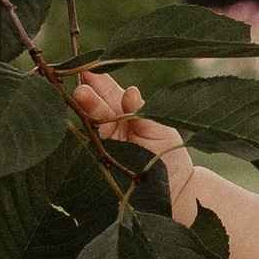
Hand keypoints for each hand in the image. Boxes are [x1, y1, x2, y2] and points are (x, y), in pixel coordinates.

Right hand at [70, 68, 195, 218]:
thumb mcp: (160, 129)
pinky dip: (91, 136)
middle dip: (88, 96)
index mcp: (124, 113)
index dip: (97, 80)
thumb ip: (143, 112)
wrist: (176, 191)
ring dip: (86, 111)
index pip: (106, 93)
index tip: (88, 66)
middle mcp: (109, 128)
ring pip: (90, 126)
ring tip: (82, 95)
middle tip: (81, 87)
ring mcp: (103, 146)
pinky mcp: (101, 165)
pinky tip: (89, 122)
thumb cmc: (169, 155)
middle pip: (94, 108)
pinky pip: (91, 150)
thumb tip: (131, 92)